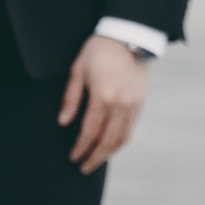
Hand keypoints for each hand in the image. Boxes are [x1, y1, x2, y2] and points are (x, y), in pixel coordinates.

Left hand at [58, 34, 148, 173]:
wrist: (129, 36)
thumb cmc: (98, 51)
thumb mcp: (77, 71)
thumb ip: (71, 98)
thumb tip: (63, 122)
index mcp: (103, 97)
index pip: (89, 132)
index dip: (80, 148)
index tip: (72, 157)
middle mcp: (121, 104)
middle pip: (107, 140)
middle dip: (94, 157)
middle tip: (83, 168)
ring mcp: (133, 104)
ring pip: (122, 138)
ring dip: (109, 153)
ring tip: (96, 160)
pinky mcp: (141, 102)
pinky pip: (131, 128)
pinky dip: (120, 141)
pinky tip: (110, 145)